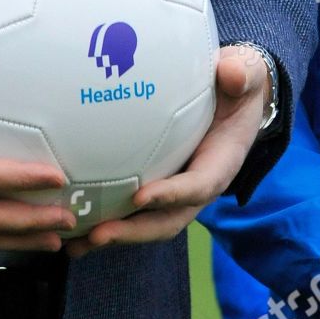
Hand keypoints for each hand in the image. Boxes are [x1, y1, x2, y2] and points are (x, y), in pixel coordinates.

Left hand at [64, 43, 269, 257]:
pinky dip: (107, 219)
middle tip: (96, 234)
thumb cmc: (238, 85)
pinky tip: (74, 224)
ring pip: (146, 222)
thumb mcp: (245, 74)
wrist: (235, 98)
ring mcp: (176, 190)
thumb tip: (231, 73)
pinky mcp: (158, 184)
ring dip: (113, 235)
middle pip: (166, 220)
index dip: (171, 195)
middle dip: (132, 231)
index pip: (197, 186)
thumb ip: (241, 74)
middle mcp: (197, 186)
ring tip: (75, 244)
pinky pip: (133, 208)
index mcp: (220, 163)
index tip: (140, 196)